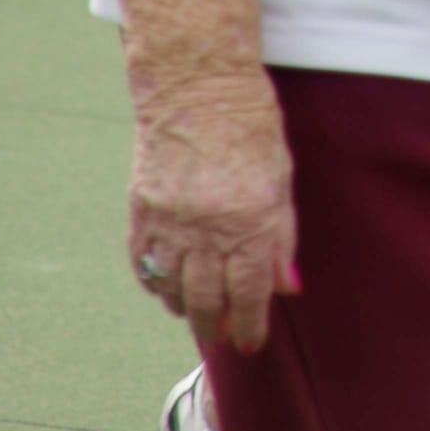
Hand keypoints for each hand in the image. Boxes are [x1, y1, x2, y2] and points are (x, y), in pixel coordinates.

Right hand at [128, 67, 297, 357]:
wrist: (197, 88)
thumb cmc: (251, 127)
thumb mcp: (281, 180)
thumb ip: (282, 237)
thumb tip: (287, 285)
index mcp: (250, 223)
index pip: (251, 293)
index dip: (252, 324)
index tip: (252, 342)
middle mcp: (207, 231)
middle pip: (208, 301)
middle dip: (217, 328)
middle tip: (222, 339)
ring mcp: (170, 223)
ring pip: (173, 289)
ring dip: (186, 310)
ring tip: (197, 316)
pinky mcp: (142, 212)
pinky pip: (145, 264)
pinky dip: (156, 283)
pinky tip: (167, 289)